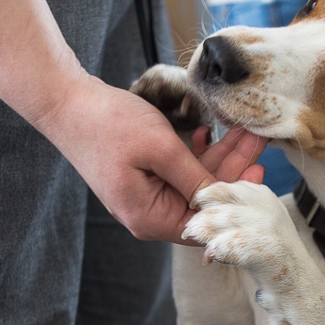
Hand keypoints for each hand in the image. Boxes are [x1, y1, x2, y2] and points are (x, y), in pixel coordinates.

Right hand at [39, 74, 267, 243]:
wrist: (66, 102)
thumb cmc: (107, 124)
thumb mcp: (160, 148)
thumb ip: (196, 176)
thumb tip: (227, 197)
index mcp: (150, 218)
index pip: (205, 222)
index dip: (235, 199)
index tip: (259, 171)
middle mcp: (150, 214)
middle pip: (203, 201)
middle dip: (233, 169)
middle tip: (259, 142)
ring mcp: (148, 195)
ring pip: (196, 182)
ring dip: (220, 156)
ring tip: (245, 130)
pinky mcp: (146, 176)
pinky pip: (180, 171)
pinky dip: (197, 154)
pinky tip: (210, 133)